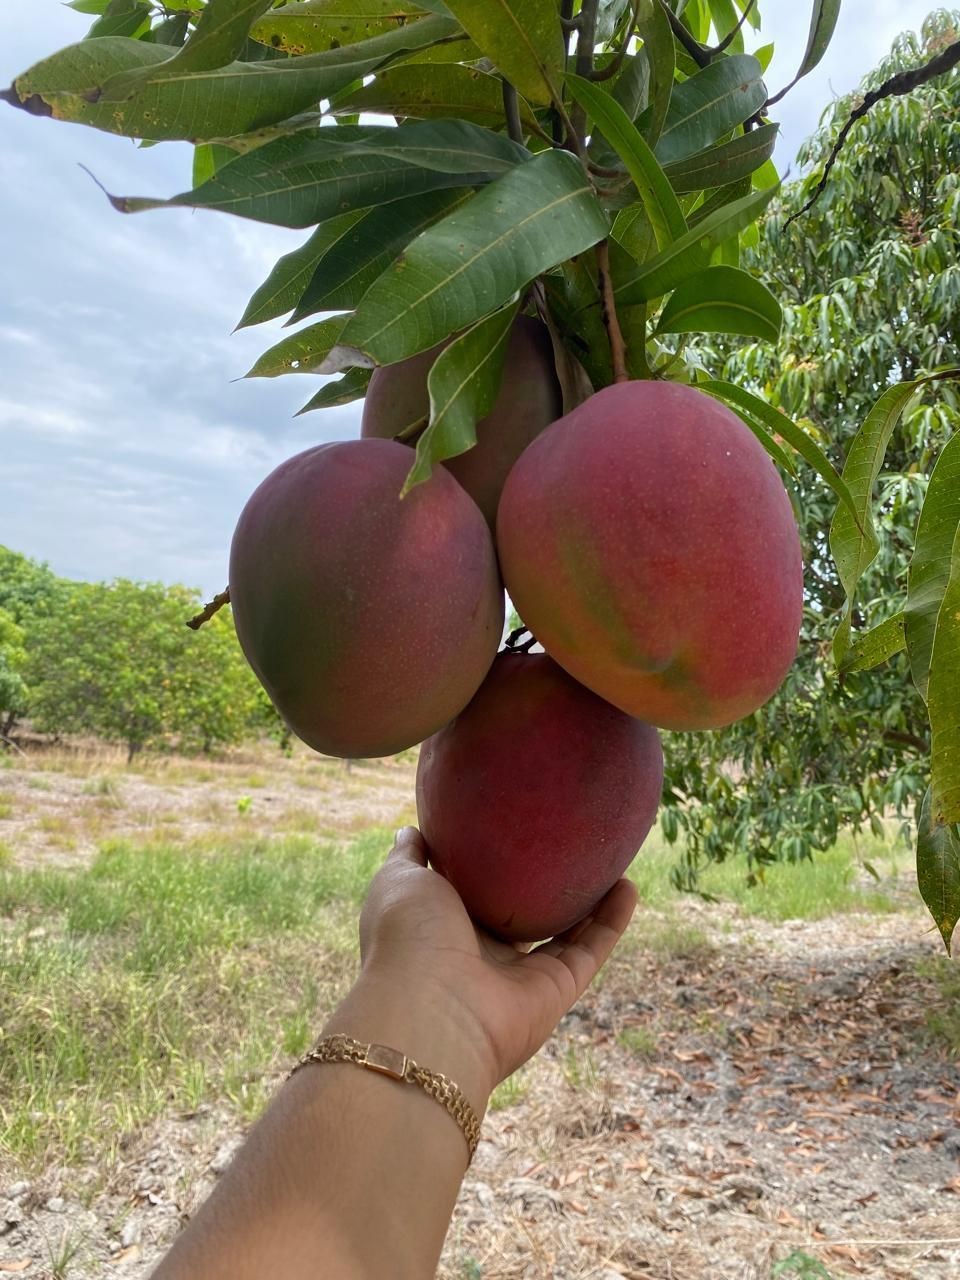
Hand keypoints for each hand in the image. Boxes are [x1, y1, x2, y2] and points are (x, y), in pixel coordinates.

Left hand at [357, 826, 636, 1093]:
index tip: (511, 829)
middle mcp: (484, 954)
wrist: (429, 1010)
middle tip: (568, 843)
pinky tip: (628, 886)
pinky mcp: (556, 989)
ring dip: (590, 900)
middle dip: (543, 886)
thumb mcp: (399, 882)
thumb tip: (412, 830)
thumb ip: (409, 855)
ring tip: (609, 860)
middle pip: (522, 914)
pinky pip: (591, 949)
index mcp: (444, 928)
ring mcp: (522, 975)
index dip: (490, 865)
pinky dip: (612, 921)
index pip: (473, 893)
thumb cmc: (408, 939)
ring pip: (565, 931)